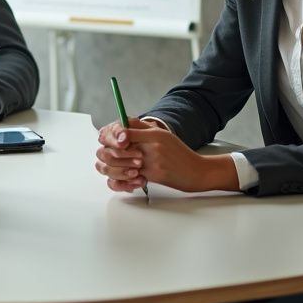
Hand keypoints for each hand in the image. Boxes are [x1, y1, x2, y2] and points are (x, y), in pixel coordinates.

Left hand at [95, 122, 239, 193]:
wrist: (198, 171)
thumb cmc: (179, 153)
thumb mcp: (163, 135)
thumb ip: (143, 129)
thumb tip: (123, 123)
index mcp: (154, 133)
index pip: (124, 129)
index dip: (111, 135)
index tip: (106, 139)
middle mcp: (153, 145)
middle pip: (119, 145)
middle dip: (108, 151)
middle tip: (105, 154)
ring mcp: (153, 160)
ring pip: (122, 162)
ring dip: (114, 166)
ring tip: (112, 167)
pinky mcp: (154, 175)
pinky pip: (131, 177)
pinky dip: (124, 179)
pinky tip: (124, 178)